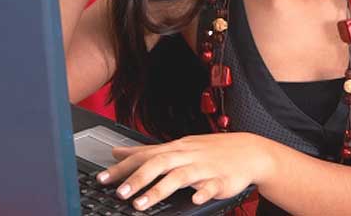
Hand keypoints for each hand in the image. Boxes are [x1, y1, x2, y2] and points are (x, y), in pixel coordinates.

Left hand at [96, 133, 270, 211]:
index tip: (103, 178)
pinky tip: (194, 199)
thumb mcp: (177, 146)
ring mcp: (204, 167)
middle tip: (119, 193)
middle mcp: (186, 155)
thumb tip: (119, 151)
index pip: (145, 154)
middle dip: (137, 177)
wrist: (246, 150)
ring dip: (160, 189)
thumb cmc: (208, 150)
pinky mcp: (221, 179)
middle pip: (159, 163)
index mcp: (175, 148)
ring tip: (141, 204)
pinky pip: (212, 185)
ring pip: (180, 176)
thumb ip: (147, 151)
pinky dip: (202, 192)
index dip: (124, 166)